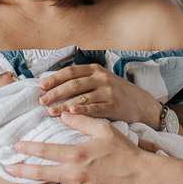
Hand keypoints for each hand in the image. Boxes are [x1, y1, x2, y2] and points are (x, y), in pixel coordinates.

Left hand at [10, 114, 156, 183]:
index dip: (27, 149)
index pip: (44, 151)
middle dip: (21, 171)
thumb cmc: (124, 151)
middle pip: (40, 173)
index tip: (15, 147)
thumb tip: (64, 113)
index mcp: (76, 155)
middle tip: (8, 169)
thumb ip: (81, 121)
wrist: (141, 177)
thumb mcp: (104, 129)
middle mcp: (74, 176)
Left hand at [37, 63, 161, 127]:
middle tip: (41, 101)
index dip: (54, 78)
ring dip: (63, 105)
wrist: (141, 103)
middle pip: (73, 84)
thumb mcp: (101, 79)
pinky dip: (82, 111)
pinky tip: (70, 114)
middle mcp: (101, 78)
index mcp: (95, 69)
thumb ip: (82, 79)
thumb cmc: (116, 93)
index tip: (41, 86)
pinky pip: (94, 108)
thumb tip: (54, 85)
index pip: (70, 71)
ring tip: (50, 111)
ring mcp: (108, 91)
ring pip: (81, 97)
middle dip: (55, 93)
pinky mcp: (114, 105)